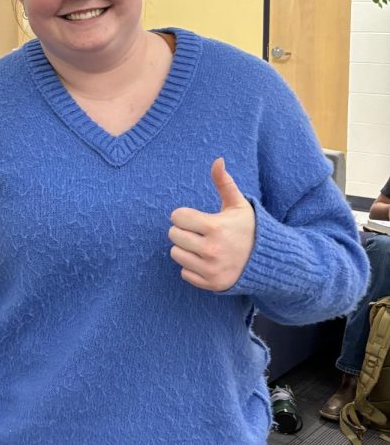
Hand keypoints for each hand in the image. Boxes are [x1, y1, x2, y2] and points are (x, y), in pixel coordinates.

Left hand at [168, 158, 255, 292]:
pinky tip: (207, 260)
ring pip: (176, 254)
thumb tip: (217, 159)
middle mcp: (212, 250)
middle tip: (197, 231)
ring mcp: (211, 269)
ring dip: (185, 248)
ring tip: (201, 245)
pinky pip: (184, 272)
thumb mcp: (239, 204)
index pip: (178, 217)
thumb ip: (224, 182)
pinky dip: (192, 266)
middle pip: (173, 235)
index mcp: (216, 227)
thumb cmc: (250, 228)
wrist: (270, 261)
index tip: (194, 217)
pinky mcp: (211, 284)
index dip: (183, 215)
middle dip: (182, 230)